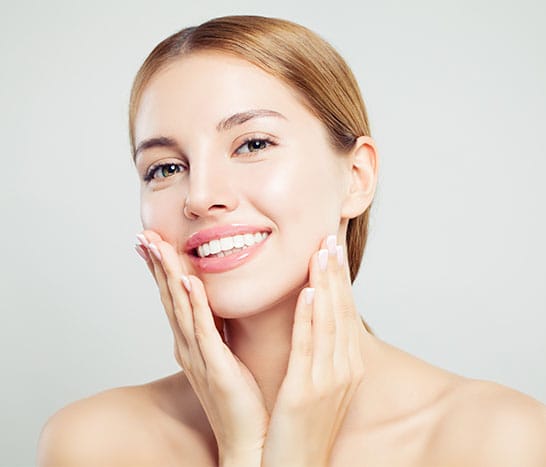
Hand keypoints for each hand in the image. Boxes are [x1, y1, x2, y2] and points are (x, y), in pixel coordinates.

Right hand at [135, 231, 266, 465]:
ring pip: (180, 307)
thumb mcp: (224, 353)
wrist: (248, 439)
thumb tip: (216, 302)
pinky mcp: (215, 367)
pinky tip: (188, 282)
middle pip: (169, 297)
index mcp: (192, 342)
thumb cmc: (239, 397)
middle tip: (143, 235)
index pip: (174, 297)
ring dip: (168, 275)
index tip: (152, 241)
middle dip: (157, 265)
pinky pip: (203, 330)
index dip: (162, 269)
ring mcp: (198, 357)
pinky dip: (194, 304)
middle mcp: (188, 347)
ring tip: (157, 246)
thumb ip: (218, 328)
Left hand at [261, 234, 365, 466]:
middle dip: (335, 274)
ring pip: (329, 322)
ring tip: (321, 252)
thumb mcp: (317, 385)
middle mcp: (344, 370)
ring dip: (326, 285)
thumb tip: (314, 324)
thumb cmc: (300, 427)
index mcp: (346, 367)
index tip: (333, 251)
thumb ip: (319, 354)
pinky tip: (309, 293)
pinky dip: (311, 317)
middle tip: (330, 238)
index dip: (339, 281)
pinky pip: (309, 347)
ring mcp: (329, 381)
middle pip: (341, 312)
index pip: (344, 314)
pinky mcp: (307, 392)